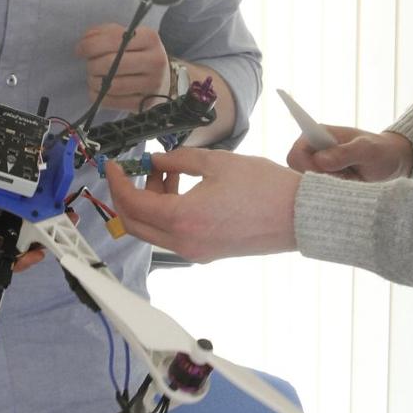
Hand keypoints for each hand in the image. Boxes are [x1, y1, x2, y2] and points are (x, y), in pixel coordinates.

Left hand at [76, 23, 170, 109]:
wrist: (162, 77)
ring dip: (94, 81)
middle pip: (111, 63)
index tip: (80, 49)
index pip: (113, 40)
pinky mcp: (145, 104)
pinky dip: (98, 96)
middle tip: (90, 64)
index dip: (90, 45)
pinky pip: (111, 102)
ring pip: (111, 85)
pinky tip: (99, 89)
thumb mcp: (126, 36)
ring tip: (94, 77)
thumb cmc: (137, 53)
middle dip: (92, 64)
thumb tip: (85, 42)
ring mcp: (152, 85)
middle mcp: (155, 61)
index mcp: (149, 38)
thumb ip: (103, 33)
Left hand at [104, 149, 298, 261]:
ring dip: (150, 201)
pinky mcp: (208, 252)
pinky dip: (168, 212)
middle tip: (131, 170)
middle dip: (127, 195)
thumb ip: (178, 159)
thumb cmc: (264, 187)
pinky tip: (182, 186)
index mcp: (182, 219)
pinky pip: (174, 234)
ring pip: (154, 230)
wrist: (298, 216)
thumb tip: (154, 160)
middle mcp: (184, 242)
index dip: (118, 182)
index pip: (132, 204)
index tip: (114, 164)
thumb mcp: (216, 162)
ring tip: (167, 170)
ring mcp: (196, 251)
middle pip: (135, 224)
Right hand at [285, 126, 412, 181]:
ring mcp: (318, 167)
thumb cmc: (381, 151)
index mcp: (318, 134)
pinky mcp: (324, 181)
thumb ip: (346, 153)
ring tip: (349, 179)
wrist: (392, 163)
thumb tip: (320, 160)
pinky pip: (318, 193)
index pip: (296, 152)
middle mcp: (313, 150)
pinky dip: (331, 193)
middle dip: (318, 179)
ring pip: (307, 185)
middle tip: (344, 177)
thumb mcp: (368, 150)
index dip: (305, 165)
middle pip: (297, 172)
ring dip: (327, 186)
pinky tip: (349, 185)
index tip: (324, 171)